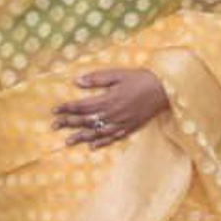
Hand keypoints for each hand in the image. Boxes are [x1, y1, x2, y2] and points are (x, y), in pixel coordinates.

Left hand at [53, 68, 169, 148]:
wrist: (166, 89)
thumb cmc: (142, 78)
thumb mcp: (119, 74)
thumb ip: (98, 78)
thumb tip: (78, 82)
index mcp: (109, 99)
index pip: (82, 105)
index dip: (67, 108)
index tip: (55, 110)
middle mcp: (113, 114)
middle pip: (87, 120)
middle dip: (69, 123)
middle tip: (54, 126)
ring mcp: (122, 123)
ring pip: (97, 132)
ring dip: (81, 137)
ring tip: (68, 141)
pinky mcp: (130, 127)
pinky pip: (114, 137)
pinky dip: (102, 142)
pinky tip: (93, 146)